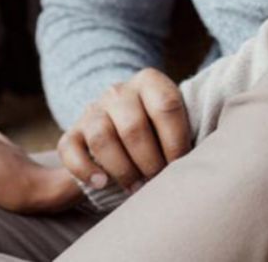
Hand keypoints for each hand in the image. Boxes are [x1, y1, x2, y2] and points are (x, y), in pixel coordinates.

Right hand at [56, 68, 190, 193]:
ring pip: (102, 138)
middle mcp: (118, 91)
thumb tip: (196, 163)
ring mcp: (92, 110)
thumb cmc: (159, 131)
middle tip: (157, 180)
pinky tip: (102, 183)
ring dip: (122, 169)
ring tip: (135, 187)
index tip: (181, 165)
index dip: (176, 142)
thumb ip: (184, 131)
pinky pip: (71, 151)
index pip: (166, 107)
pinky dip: (86, 170)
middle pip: (133, 127)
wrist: (121, 127)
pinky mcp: (71, 133)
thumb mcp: (174, 121)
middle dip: (149, 161)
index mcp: (149, 81)